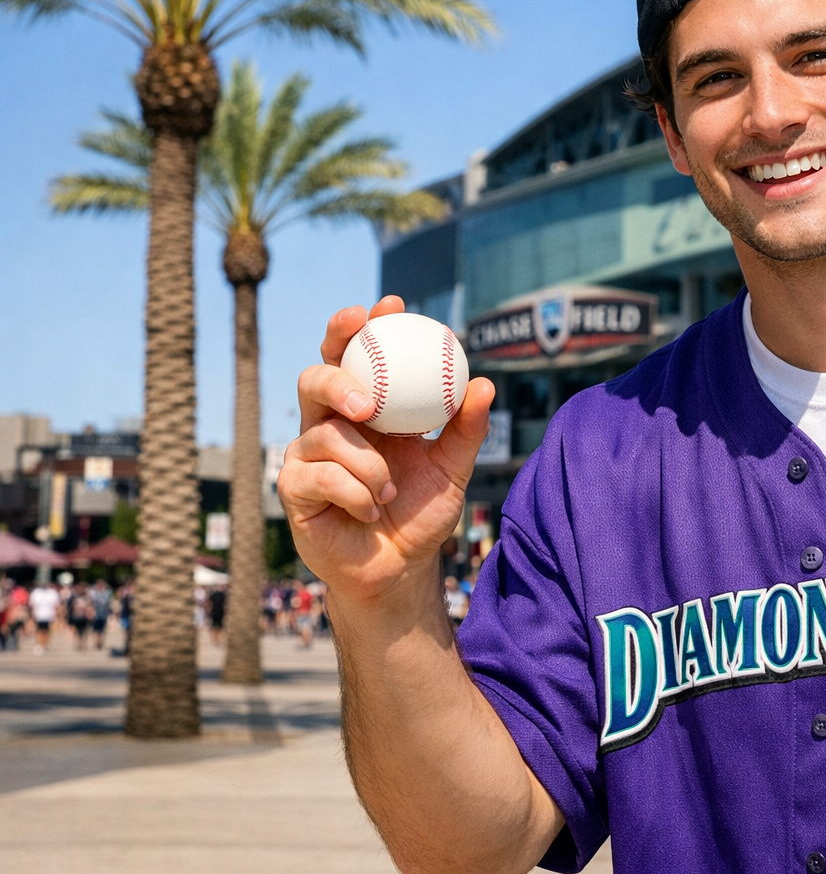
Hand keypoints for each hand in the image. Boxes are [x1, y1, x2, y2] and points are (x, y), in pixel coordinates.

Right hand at [277, 296, 494, 606]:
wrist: (399, 567)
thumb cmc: (420, 512)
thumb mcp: (453, 469)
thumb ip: (466, 429)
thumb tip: (484, 384)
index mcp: (366, 410)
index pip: (357, 355)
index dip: (364, 325)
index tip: (390, 306)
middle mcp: (331, 425)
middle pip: (315, 377)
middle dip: (336, 372)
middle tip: (365, 396)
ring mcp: (307, 455)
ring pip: (323, 433)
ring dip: (365, 462)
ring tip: (389, 489)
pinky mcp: (293, 488)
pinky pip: (320, 475)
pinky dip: (355, 492)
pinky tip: (371, 509)